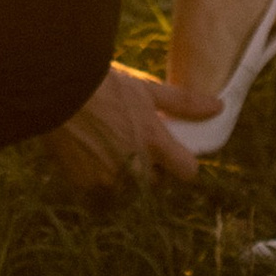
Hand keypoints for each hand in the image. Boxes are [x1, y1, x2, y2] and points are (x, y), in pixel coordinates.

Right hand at [46, 61, 200, 191]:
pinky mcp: (84, 186)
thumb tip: (220, 107)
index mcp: (154, 142)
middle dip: (149, 165)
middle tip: (131, 137)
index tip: (172, 150)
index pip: (188, 172)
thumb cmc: (105, 82)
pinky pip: (100, 193)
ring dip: (122, 175)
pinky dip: (98, 179)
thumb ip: (184, 102)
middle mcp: (135, 166)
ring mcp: (109, 179)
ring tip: (106, 143)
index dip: (182, 162)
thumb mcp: (146, 88)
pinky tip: (89, 153)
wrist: (56, 87)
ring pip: (127, 189)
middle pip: (156, 181)